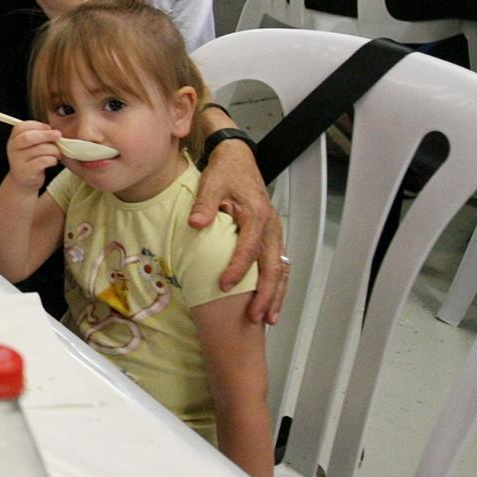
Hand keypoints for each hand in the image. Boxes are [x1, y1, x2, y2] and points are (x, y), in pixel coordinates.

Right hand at [6, 122, 64, 187]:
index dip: (37, 125)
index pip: (22, 127)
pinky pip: (43, 161)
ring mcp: (18, 161)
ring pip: (39, 149)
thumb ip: (38, 135)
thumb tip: (54, 131)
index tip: (49, 128)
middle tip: (58, 135)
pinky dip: (52, 160)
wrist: (23, 181)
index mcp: (13, 139)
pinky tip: (53, 161)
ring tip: (57, 153)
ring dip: (53, 149)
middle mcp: (13, 149)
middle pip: (28, 137)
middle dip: (46, 135)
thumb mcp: (30, 145)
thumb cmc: (31, 160)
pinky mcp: (26, 172)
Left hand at [191, 140, 287, 324]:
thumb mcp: (211, 183)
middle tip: (256, 316)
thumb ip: (204, 204)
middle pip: (273, 266)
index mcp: (256, 215)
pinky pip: (279, 265)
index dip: (237, 269)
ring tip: (268, 318)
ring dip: (275, 295)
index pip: (249, 248)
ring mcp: (275, 233)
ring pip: (280, 269)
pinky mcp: (272, 236)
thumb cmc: (225, 172)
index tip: (224, 286)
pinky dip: (277, 285)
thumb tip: (195, 223)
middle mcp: (271, 227)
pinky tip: (271, 301)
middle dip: (265, 294)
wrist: (238, 158)